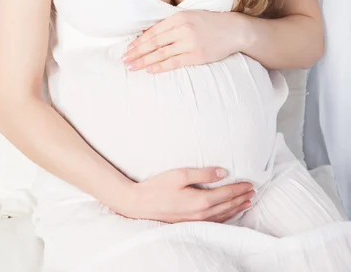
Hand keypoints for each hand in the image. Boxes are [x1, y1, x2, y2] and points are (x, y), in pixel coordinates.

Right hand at [116, 167, 254, 222]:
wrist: (140, 204)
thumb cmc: (158, 186)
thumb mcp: (180, 174)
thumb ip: (203, 173)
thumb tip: (223, 172)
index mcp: (200, 200)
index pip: (227, 194)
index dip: (240, 188)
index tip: (251, 183)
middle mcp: (201, 214)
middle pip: (228, 205)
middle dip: (242, 198)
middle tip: (254, 192)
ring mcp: (196, 221)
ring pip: (223, 215)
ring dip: (237, 208)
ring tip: (247, 202)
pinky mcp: (190, 223)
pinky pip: (214, 221)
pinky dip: (226, 216)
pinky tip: (228, 213)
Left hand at [121, 11, 242, 73]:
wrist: (234, 30)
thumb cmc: (210, 23)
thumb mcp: (191, 16)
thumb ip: (173, 24)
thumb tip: (151, 34)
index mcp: (180, 17)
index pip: (154, 31)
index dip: (139, 41)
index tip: (128, 48)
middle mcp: (183, 29)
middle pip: (154, 42)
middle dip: (137, 51)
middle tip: (124, 59)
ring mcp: (190, 43)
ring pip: (161, 53)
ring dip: (144, 61)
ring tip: (132, 66)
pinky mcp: (197, 55)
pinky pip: (174, 62)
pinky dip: (160, 66)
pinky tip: (150, 70)